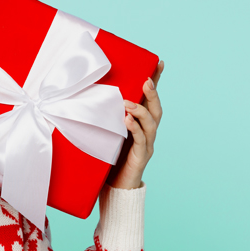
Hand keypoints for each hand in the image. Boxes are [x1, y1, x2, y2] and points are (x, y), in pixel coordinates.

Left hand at [106, 60, 164, 189]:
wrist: (115, 187)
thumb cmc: (109, 158)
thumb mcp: (107, 132)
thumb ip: (106, 116)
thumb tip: (89, 95)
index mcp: (142, 124)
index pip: (151, 100)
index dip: (157, 81)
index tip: (160, 63)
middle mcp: (148, 133)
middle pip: (157, 110)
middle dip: (153, 94)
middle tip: (146, 80)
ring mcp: (147, 145)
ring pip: (152, 124)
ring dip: (141, 111)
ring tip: (128, 103)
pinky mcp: (140, 157)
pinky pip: (141, 141)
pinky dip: (135, 129)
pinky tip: (127, 121)